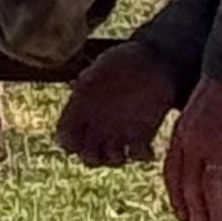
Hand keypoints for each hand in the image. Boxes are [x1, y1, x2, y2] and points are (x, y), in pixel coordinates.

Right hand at [57, 45, 182, 168]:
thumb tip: (75, 87)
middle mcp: (98, 123)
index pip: (66, 134)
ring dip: (114, 160)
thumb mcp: (101, 67)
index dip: (68, 142)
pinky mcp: (141, 133)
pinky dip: (142, 156)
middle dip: (90, 157)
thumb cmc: (124, 60)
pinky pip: (137, 154)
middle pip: (86, 154)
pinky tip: (147, 150)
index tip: (75, 141)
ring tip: (124, 152)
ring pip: (110, 158)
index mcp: (83, 108)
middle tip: (99, 151)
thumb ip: (88, 80)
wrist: (155, 60)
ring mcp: (119, 129)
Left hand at [161, 79, 221, 220]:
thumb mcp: (195, 109)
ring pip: (211, 189)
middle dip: (196, 215)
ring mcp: (215, 144)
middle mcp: (193, 143)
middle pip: (190, 188)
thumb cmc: (220, 84)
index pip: (172, 175)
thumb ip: (193, 131)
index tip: (183, 217)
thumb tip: (199, 149)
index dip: (177, 198)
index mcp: (180, 135)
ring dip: (215, 215)